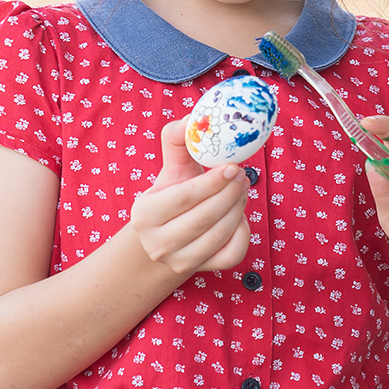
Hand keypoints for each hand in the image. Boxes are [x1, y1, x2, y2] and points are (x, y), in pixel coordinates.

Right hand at [127, 119, 251, 272]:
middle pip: (205, 217)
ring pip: (220, 236)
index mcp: (145, 214)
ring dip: (239, 208)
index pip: (184, 197)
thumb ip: (178, 141)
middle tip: (243, 175)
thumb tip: (194, 117)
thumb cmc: (170, 197)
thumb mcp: (169, 170)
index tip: (233, 165)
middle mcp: (159, 243)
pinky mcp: (201, 271)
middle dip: (231, 193)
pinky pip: (232, 254)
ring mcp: (180, 262)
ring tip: (242, 188)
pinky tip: (238, 216)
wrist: (162, 240)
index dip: (213, 181)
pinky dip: (242, 233)